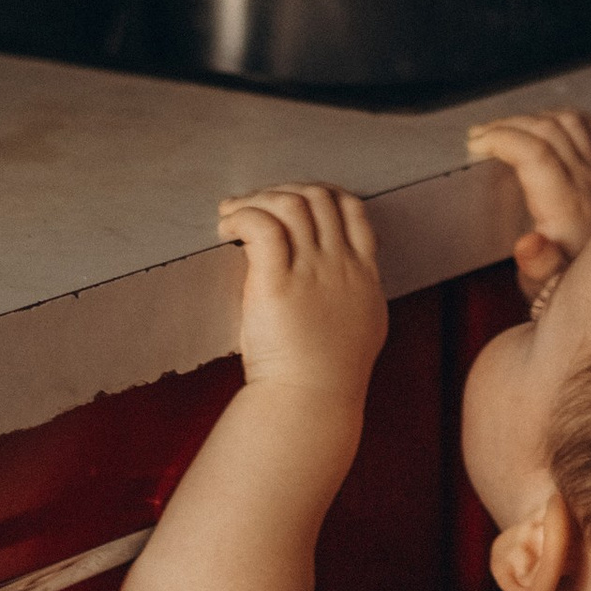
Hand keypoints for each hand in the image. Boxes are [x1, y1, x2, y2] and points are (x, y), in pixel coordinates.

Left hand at [218, 186, 387, 398]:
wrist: (313, 399)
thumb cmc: (332, 374)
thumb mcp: (363, 326)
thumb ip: (356, 295)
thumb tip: (346, 280)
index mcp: (363, 275)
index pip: (352, 209)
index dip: (323, 194)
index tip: (295, 200)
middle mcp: (341, 265)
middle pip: (319, 197)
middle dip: (283, 191)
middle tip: (254, 206)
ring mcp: (312, 272)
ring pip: (291, 204)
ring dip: (257, 199)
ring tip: (231, 215)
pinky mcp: (277, 282)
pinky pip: (261, 226)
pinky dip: (242, 216)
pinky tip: (226, 228)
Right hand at [466, 109, 590, 302]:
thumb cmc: (568, 286)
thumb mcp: (543, 287)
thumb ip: (537, 266)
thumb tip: (529, 245)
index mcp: (567, 206)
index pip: (535, 152)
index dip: (503, 138)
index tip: (477, 144)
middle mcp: (587, 183)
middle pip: (549, 130)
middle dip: (508, 124)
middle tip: (480, 136)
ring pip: (570, 122)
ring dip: (533, 117)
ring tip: (506, 128)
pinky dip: (564, 118)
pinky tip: (547, 124)